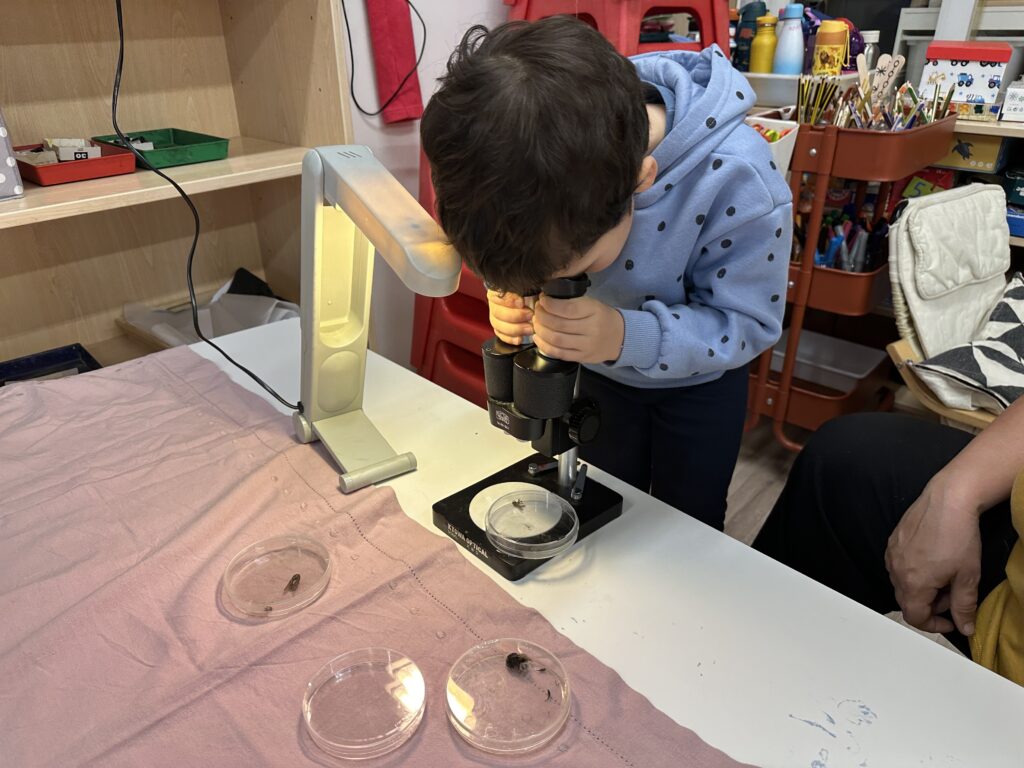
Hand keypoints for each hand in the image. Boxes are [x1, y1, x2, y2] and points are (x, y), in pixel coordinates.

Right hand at [487, 289, 533, 344]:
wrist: (529, 296)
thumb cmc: (529, 288)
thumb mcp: (528, 283)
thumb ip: (528, 284)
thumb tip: (535, 284)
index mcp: (498, 289)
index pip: (497, 294)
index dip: (509, 300)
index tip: (521, 302)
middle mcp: (494, 303)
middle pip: (498, 312)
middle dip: (515, 315)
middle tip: (530, 315)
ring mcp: (495, 316)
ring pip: (498, 325)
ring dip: (514, 328)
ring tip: (529, 328)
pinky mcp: (499, 328)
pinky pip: (500, 335)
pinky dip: (509, 338)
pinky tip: (519, 339)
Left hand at [532, 296, 624, 363]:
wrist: (620, 337)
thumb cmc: (601, 317)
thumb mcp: (592, 304)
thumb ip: (572, 302)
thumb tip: (545, 300)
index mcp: (594, 311)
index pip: (568, 308)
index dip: (550, 304)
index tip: (542, 300)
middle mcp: (591, 329)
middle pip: (559, 324)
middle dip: (542, 317)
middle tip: (537, 312)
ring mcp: (587, 346)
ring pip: (556, 339)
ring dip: (541, 331)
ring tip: (536, 324)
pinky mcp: (582, 358)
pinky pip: (558, 353)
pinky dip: (544, 346)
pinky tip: (538, 337)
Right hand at [885, 474, 982, 635]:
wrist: (948, 500)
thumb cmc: (958, 535)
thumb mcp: (968, 576)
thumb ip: (964, 606)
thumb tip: (964, 627)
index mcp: (913, 584)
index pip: (915, 617)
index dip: (934, 625)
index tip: (950, 621)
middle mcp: (896, 571)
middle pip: (907, 601)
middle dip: (929, 605)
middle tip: (951, 595)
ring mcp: (892, 554)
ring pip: (902, 583)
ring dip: (921, 588)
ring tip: (943, 576)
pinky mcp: (893, 541)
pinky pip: (898, 565)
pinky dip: (913, 571)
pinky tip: (931, 560)